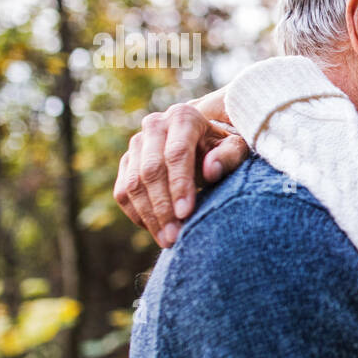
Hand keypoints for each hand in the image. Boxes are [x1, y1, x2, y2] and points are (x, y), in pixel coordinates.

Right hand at [113, 88, 248, 246]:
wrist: (203, 139)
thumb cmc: (223, 147)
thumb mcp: (236, 147)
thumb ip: (228, 156)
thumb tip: (211, 171)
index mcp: (183, 117)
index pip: (176, 154)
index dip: (179, 185)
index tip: (186, 213)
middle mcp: (154, 125)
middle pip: (151, 170)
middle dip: (162, 207)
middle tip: (176, 236)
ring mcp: (136, 144)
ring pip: (133, 183)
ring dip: (149, 216)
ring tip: (168, 241)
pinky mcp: (126, 162)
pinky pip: (122, 192)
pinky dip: (137, 214)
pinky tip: (156, 231)